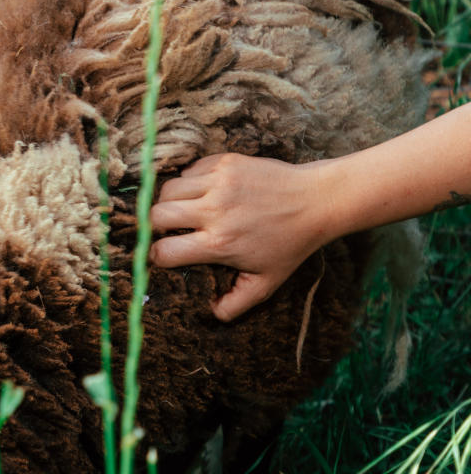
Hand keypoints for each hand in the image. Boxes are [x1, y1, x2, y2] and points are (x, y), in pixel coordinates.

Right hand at [150, 153, 334, 319]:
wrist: (317, 201)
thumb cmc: (290, 243)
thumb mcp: (266, 283)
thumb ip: (235, 304)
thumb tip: (209, 312)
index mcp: (220, 243)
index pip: (164, 251)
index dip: (158, 256)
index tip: (166, 256)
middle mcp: (215, 210)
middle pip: (157, 214)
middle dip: (156, 226)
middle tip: (170, 231)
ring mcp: (219, 182)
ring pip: (167, 188)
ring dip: (169, 201)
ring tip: (184, 210)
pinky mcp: (225, 161)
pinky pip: (189, 170)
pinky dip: (189, 181)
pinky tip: (204, 192)